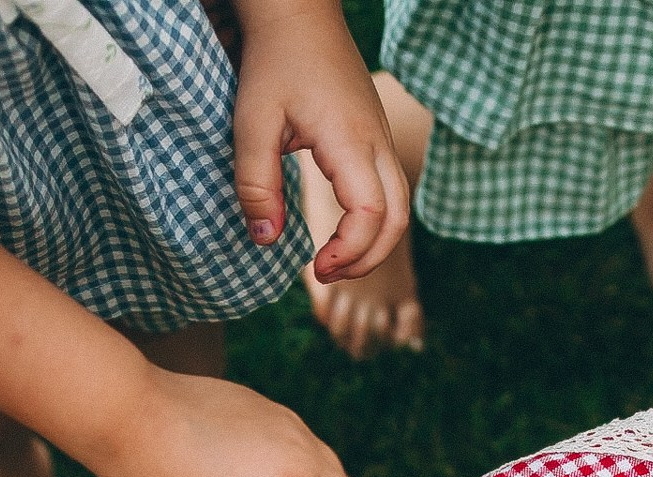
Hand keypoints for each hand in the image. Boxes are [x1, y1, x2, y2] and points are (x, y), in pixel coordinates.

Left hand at [230, 0, 408, 280]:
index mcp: (350, 140)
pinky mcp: (375, 136)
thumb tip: (266, 240)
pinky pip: (390, 188)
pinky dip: (375, 221)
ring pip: (401, 205)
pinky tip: (342, 229)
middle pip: (398, 218)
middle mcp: (376, 142)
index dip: (350, 251)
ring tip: (334, 260)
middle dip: (368, 258)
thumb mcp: (251, 124)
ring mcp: (381, 138)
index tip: (316, 267)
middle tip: (325, 274)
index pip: (371, 214)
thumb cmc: (274, 63)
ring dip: (373, 242)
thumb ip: (255, 185)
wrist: (299, 15)